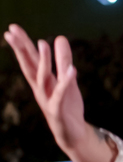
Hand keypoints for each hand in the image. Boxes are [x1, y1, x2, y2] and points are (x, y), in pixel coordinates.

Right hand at [3, 25, 111, 161]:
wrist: (72, 133)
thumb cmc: (66, 105)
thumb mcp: (67, 80)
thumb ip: (63, 60)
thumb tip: (60, 37)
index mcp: (42, 81)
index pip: (30, 60)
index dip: (22, 45)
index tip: (12, 29)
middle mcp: (41, 88)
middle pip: (29, 66)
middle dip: (21, 49)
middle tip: (11, 32)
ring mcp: (47, 99)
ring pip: (43, 78)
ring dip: (43, 61)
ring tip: (42, 43)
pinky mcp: (58, 110)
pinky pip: (61, 94)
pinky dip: (66, 82)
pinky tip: (72, 70)